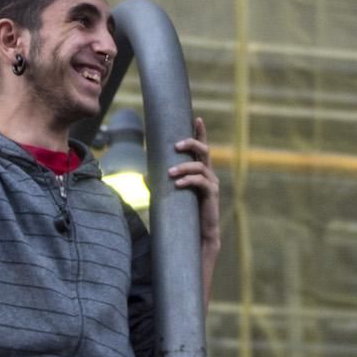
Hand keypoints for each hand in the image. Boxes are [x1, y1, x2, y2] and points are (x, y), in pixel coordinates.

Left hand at [168, 117, 221, 297]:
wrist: (196, 238)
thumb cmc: (183, 215)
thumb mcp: (169, 197)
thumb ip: (160, 184)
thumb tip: (145, 175)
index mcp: (200, 171)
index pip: (201, 148)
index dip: (200, 132)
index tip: (197, 117)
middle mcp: (209, 174)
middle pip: (204, 151)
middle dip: (192, 143)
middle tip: (176, 145)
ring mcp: (212, 185)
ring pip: (200, 167)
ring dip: (183, 167)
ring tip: (169, 174)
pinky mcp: (212, 196)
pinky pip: (202, 183)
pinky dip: (188, 181)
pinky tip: (177, 185)